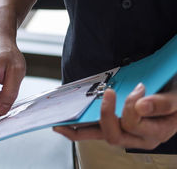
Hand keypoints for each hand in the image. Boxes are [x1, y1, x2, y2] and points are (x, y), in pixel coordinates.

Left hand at [54, 83, 176, 149]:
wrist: (175, 95)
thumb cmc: (176, 98)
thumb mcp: (176, 98)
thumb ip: (163, 104)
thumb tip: (141, 106)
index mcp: (157, 132)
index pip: (135, 125)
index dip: (132, 107)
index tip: (138, 88)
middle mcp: (140, 138)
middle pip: (115, 135)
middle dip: (107, 115)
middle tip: (110, 93)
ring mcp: (126, 135)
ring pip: (101, 137)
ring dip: (82, 129)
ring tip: (64, 121)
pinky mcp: (115, 129)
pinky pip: (94, 135)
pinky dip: (77, 132)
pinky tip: (62, 127)